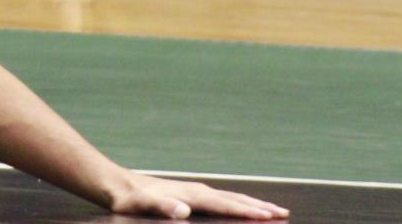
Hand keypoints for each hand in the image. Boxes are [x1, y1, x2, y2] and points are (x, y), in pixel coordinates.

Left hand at [111, 172, 289, 218]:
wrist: (118, 185)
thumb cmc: (130, 200)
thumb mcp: (142, 206)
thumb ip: (162, 208)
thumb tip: (183, 210)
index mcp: (191, 195)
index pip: (226, 205)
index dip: (248, 211)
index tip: (269, 216)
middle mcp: (196, 190)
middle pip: (235, 198)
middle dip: (259, 206)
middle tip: (283, 212)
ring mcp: (194, 190)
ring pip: (230, 197)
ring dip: (252, 203)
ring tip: (272, 209)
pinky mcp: (189, 194)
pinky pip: (221, 199)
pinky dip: (237, 203)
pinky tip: (240, 207)